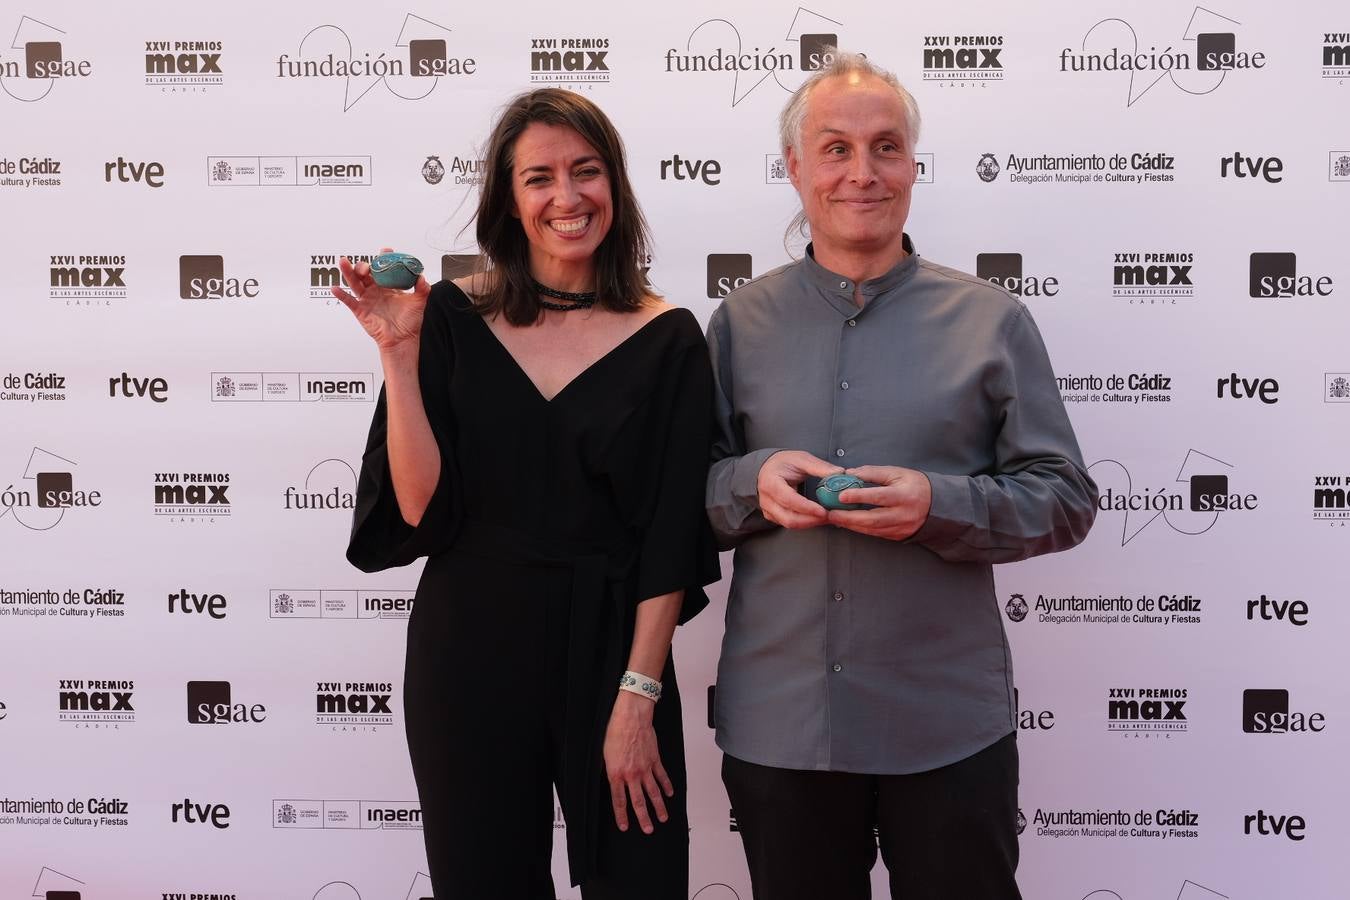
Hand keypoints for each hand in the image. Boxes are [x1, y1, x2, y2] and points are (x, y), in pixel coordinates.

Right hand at [331, 248, 430, 353]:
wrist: (403, 339)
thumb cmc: (409, 323)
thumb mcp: (419, 303)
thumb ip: (422, 289)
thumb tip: (422, 277)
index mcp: (388, 286)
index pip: (383, 268)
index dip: (383, 259)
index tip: (386, 251)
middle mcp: (376, 290)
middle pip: (366, 273)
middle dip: (365, 266)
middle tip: (368, 266)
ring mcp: (367, 299)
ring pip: (355, 282)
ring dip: (348, 272)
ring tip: (343, 263)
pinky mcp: (360, 310)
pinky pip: (349, 301)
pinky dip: (341, 295)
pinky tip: (336, 288)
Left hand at [603, 692, 672, 834]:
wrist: (631, 717)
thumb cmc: (615, 731)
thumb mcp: (603, 754)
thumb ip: (608, 770)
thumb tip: (610, 780)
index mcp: (616, 774)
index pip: (619, 801)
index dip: (622, 816)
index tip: (625, 826)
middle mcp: (632, 775)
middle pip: (638, 802)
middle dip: (644, 818)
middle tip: (648, 830)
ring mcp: (645, 768)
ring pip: (653, 792)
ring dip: (659, 807)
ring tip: (663, 818)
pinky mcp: (655, 759)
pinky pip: (662, 776)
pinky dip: (667, 786)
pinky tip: (670, 793)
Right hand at [757, 450, 842, 529]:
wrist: (769, 467)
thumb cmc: (784, 462)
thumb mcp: (802, 459)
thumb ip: (820, 467)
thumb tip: (839, 473)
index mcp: (771, 483)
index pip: (789, 500)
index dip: (807, 508)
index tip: (824, 511)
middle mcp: (766, 499)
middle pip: (788, 518)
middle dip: (811, 520)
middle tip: (830, 517)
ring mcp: (768, 509)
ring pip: (789, 524)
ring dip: (809, 523)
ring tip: (826, 518)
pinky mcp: (773, 515)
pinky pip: (788, 523)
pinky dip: (804, 523)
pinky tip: (816, 518)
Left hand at [826, 465, 932, 540]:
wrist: (937, 505)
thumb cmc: (915, 484)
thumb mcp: (897, 473)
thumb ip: (873, 473)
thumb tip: (850, 473)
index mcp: (904, 495)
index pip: (879, 496)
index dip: (859, 496)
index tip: (841, 495)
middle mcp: (903, 514)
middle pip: (873, 519)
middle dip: (849, 518)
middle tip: (831, 513)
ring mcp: (901, 528)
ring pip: (872, 529)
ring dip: (851, 525)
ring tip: (834, 518)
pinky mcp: (897, 536)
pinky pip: (876, 534)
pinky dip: (860, 529)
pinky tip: (848, 524)